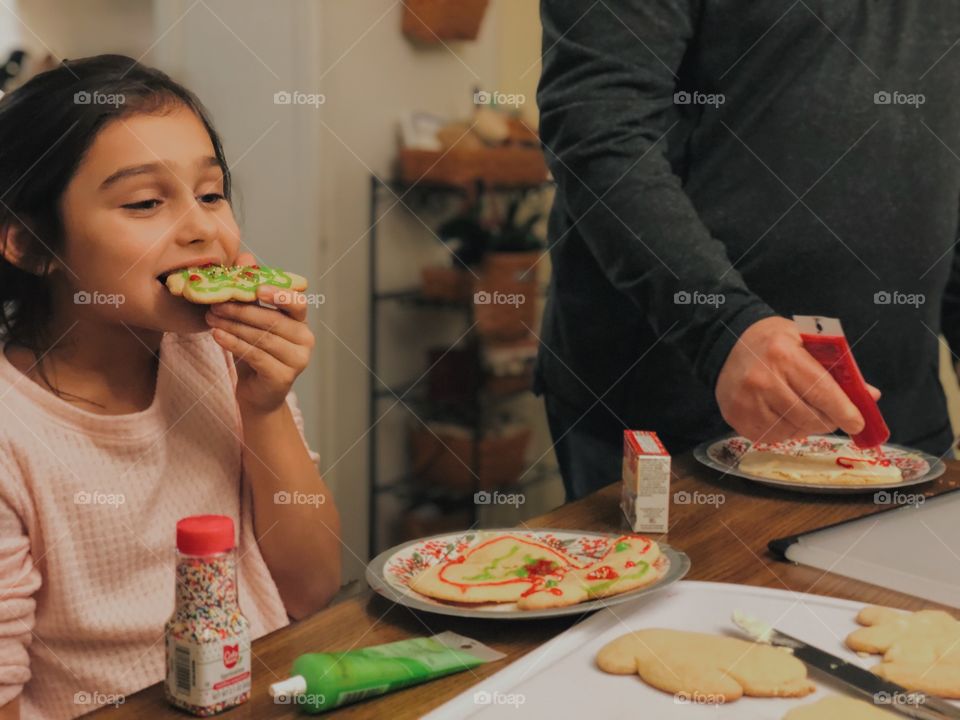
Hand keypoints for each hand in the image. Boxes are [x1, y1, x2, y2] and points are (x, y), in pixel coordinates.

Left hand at [206, 252, 313, 412]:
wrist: (256, 394)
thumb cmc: (255, 353)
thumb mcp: (252, 321)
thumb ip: (250, 291)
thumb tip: (245, 258)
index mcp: (300, 323)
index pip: (297, 303)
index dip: (279, 295)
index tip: (257, 288)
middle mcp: (305, 341)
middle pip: (272, 320)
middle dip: (242, 310)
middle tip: (216, 303)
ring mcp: (297, 361)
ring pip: (262, 337)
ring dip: (233, 325)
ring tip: (211, 317)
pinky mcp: (282, 378)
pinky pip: (255, 355)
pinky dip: (234, 343)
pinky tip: (217, 335)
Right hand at [715, 316, 880, 442]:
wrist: (727, 344)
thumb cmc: (773, 342)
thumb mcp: (807, 342)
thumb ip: (838, 369)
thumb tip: (868, 395)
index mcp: (783, 355)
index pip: (822, 392)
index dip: (844, 412)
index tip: (857, 423)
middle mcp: (761, 379)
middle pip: (809, 417)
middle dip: (827, 421)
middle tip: (831, 416)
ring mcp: (746, 401)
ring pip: (791, 431)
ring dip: (804, 427)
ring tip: (801, 411)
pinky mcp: (736, 417)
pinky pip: (771, 437)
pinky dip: (784, 431)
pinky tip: (782, 415)